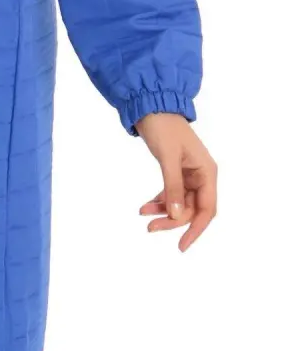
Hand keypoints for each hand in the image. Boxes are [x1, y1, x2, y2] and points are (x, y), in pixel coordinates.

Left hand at [134, 112, 217, 251]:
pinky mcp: (176, 170)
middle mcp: (202, 175)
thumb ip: (172, 186)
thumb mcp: (168, 157)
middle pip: (192, 208)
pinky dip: (160, 200)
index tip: (182, 245)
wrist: (151, 105)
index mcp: (207, 172)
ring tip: (143, 214)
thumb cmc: (163, 127)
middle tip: (150, 228)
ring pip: (180, 202)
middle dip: (172, 220)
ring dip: (163, 211)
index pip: (207, 209)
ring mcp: (189, 173)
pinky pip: (171, 193)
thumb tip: (175, 215)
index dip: (195, 229)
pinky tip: (145, 207)